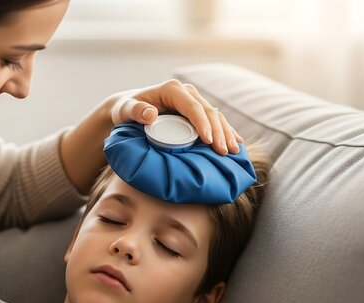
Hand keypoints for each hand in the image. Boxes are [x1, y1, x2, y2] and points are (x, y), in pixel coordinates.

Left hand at [109, 80, 243, 154]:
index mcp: (173, 90)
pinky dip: (226, 131)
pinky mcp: (196, 110)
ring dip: (226, 132)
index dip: (202, 123)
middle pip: (208, 112)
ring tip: (235, 150)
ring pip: (215, 115)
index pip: (192, 107)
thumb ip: (136, 110)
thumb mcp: (126, 109)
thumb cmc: (126, 109)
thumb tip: (150, 113)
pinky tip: (237, 142)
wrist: (129, 108)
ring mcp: (193, 100)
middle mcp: (186, 92)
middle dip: (219, 132)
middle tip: (225, 151)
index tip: (208, 141)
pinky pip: (214, 120)